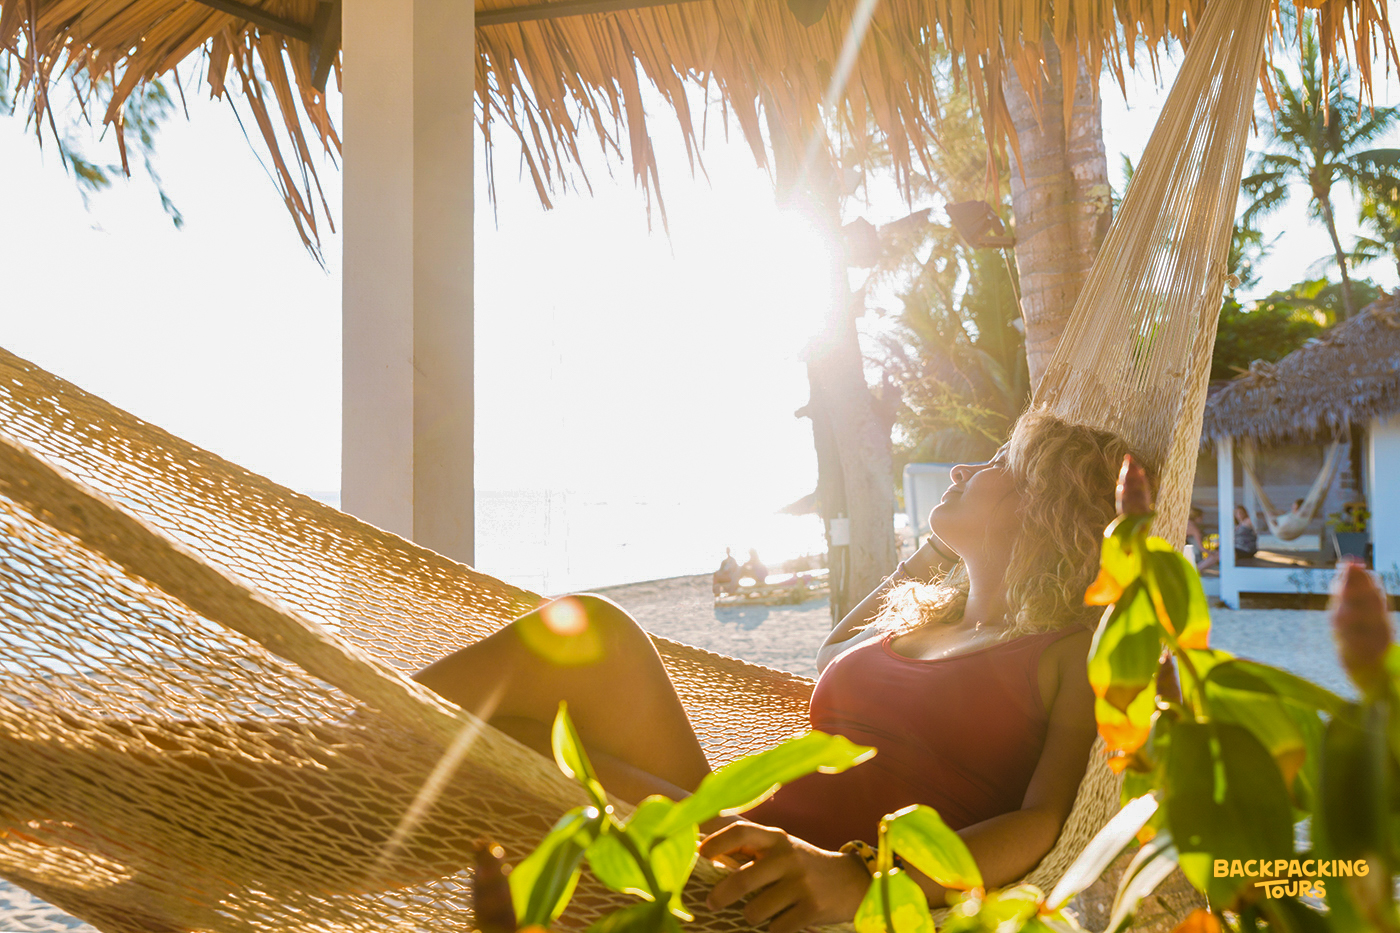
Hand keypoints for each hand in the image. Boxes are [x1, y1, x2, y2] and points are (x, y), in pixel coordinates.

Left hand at [699, 821, 869, 932]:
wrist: (852, 881)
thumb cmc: (804, 865)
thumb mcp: (782, 849)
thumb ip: (752, 850)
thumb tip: (705, 852)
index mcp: (777, 839)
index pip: (741, 833)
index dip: (717, 843)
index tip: (700, 855)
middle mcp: (788, 858)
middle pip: (741, 881)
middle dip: (720, 896)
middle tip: (712, 902)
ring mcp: (801, 883)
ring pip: (755, 911)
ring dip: (752, 916)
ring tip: (761, 911)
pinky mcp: (812, 908)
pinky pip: (776, 928)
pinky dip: (774, 928)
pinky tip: (783, 920)